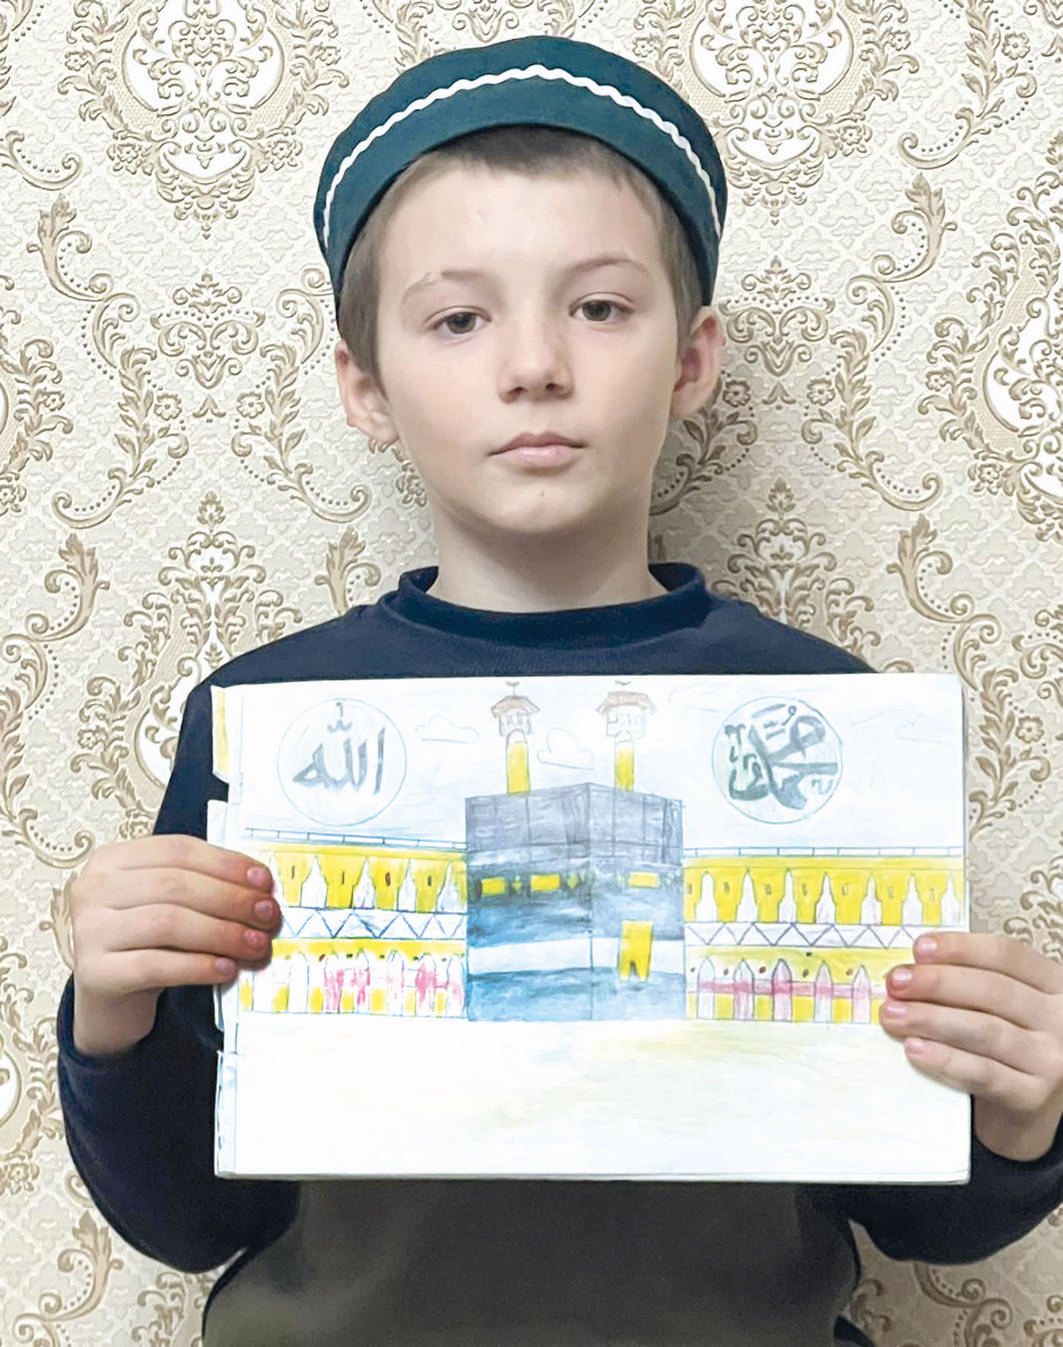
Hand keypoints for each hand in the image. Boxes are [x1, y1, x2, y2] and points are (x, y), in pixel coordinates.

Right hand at [70, 835, 279, 1057]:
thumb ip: (203, 887)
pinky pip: (154, 965)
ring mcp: (88, 930)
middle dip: (231, 900)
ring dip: (222, 933)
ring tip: (255, 944)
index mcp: (114, 859)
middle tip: (268, 916)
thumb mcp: (167, 904)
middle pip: (175, 885)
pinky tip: (226, 969)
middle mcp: (94, 888)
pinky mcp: (94, 973)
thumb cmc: (144, 941)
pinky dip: (198, 967)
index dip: (226, 864)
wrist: (108, 995)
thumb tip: (260, 890)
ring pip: (167, 923)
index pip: (178, 850)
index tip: (264, 882)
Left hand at [880, 932, 1062, 1160]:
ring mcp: (1050, 1059)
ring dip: (931, 1019)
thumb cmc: (1008, 1046)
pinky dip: (945, 1059)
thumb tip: (910, 971)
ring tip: (893, 1015)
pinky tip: (915, 1049)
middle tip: (896, 983)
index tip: (918, 948)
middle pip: (993, 990)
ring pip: (985, 1030)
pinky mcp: (1034, 1096)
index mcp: (1051, 984)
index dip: (960, 948)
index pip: (1007, 955)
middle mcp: (1058, 1019)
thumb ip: (969, 985)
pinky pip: (984, 1073)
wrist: (1029, 1106)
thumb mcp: (1003, 1007)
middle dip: (937, 983)